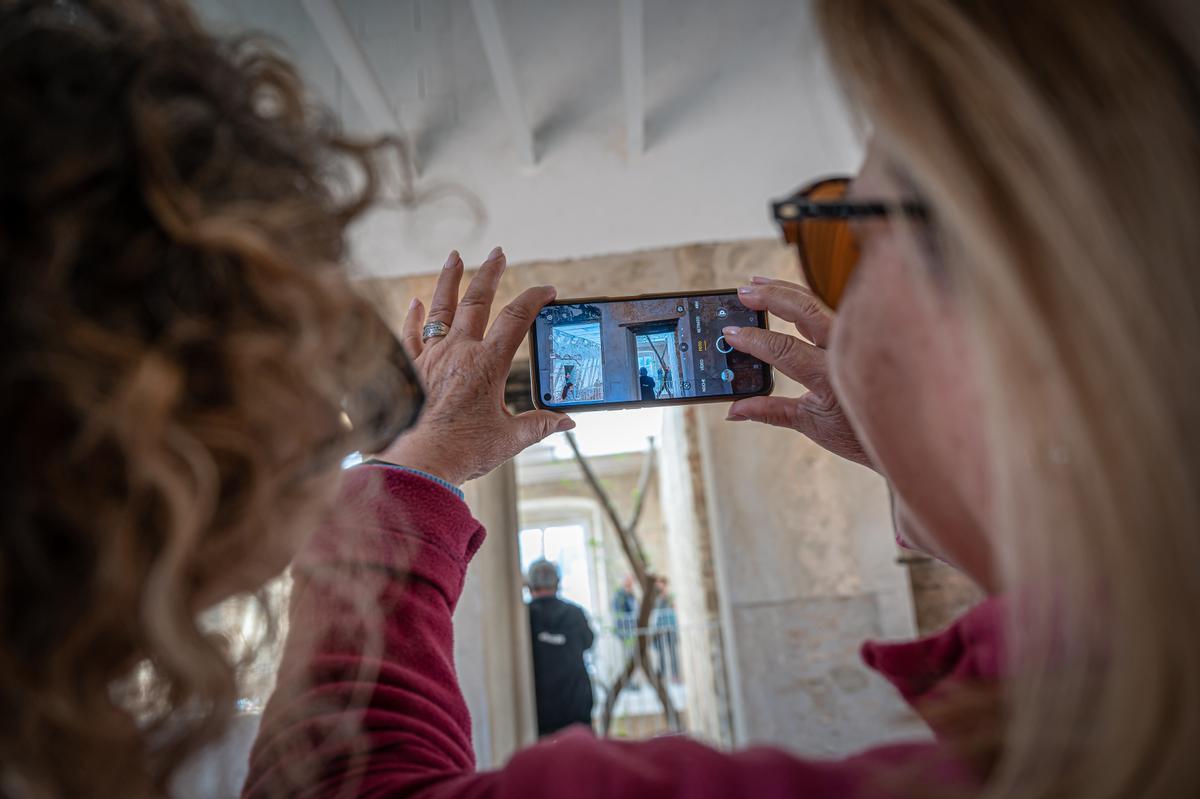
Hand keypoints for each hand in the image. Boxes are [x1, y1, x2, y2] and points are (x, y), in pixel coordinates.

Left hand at [374, 247, 574, 484]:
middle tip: (498, 253)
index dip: (535, 299)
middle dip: (490, 273)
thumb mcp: (509, 439)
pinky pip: (411, 334)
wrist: (419, 462)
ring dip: (449, 280)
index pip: (517, 319)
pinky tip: (415, 302)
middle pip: (477, 301)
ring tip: (454, 256)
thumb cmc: (464, 451)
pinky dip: (413, 316)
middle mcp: (459, 351)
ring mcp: (431, 356)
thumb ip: (539, 425)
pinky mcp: (410, 368)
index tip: (547, 290)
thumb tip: (566, 421)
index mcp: (488, 364)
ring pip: (440, 308)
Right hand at [721, 277, 872, 468]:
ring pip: (815, 303)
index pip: (785, 350)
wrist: (901, 433)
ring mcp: (852, 339)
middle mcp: (844, 351)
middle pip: (803, 310)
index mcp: (830, 377)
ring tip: (755, 283)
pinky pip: (825, 309)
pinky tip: (783, 293)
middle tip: (742, 293)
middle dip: (769, 298)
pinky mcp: (855, 334)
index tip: (730, 333)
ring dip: (784, 290)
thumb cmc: (858, 433)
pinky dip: (801, 299)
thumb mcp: (811, 425)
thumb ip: (770, 412)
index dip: (754, 340)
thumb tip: (734, 411)